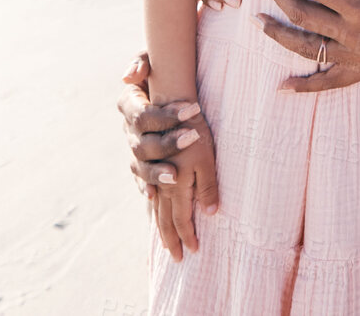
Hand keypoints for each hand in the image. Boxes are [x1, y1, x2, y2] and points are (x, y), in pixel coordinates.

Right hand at [118, 53, 218, 228]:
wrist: (166, 86)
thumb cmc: (159, 71)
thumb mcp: (151, 59)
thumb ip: (141, 62)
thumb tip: (130, 74)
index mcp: (129, 104)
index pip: (143, 114)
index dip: (165, 115)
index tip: (193, 108)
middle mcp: (129, 129)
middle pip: (143, 143)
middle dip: (168, 143)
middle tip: (194, 136)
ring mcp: (134, 149)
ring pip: (141, 166)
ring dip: (157, 172)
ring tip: (176, 176)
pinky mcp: (143, 164)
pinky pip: (141, 179)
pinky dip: (147, 188)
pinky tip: (154, 196)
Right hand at [146, 108, 217, 261]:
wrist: (170, 100)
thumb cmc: (193, 128)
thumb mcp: (206, 158)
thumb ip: (208, 186)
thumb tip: (211, 213)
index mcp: (176, 184)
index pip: (180, 219)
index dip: (186, 236)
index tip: (193, 252)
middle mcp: (161, 182)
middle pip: (164, 218)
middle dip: (170, 239)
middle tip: (176, 259)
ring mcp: (152, 172)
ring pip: (155, 206)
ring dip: (160, 226)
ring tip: (165, 242)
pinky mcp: (150, 160)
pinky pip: (148, 189)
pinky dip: (152, 204)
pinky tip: (152, 206)